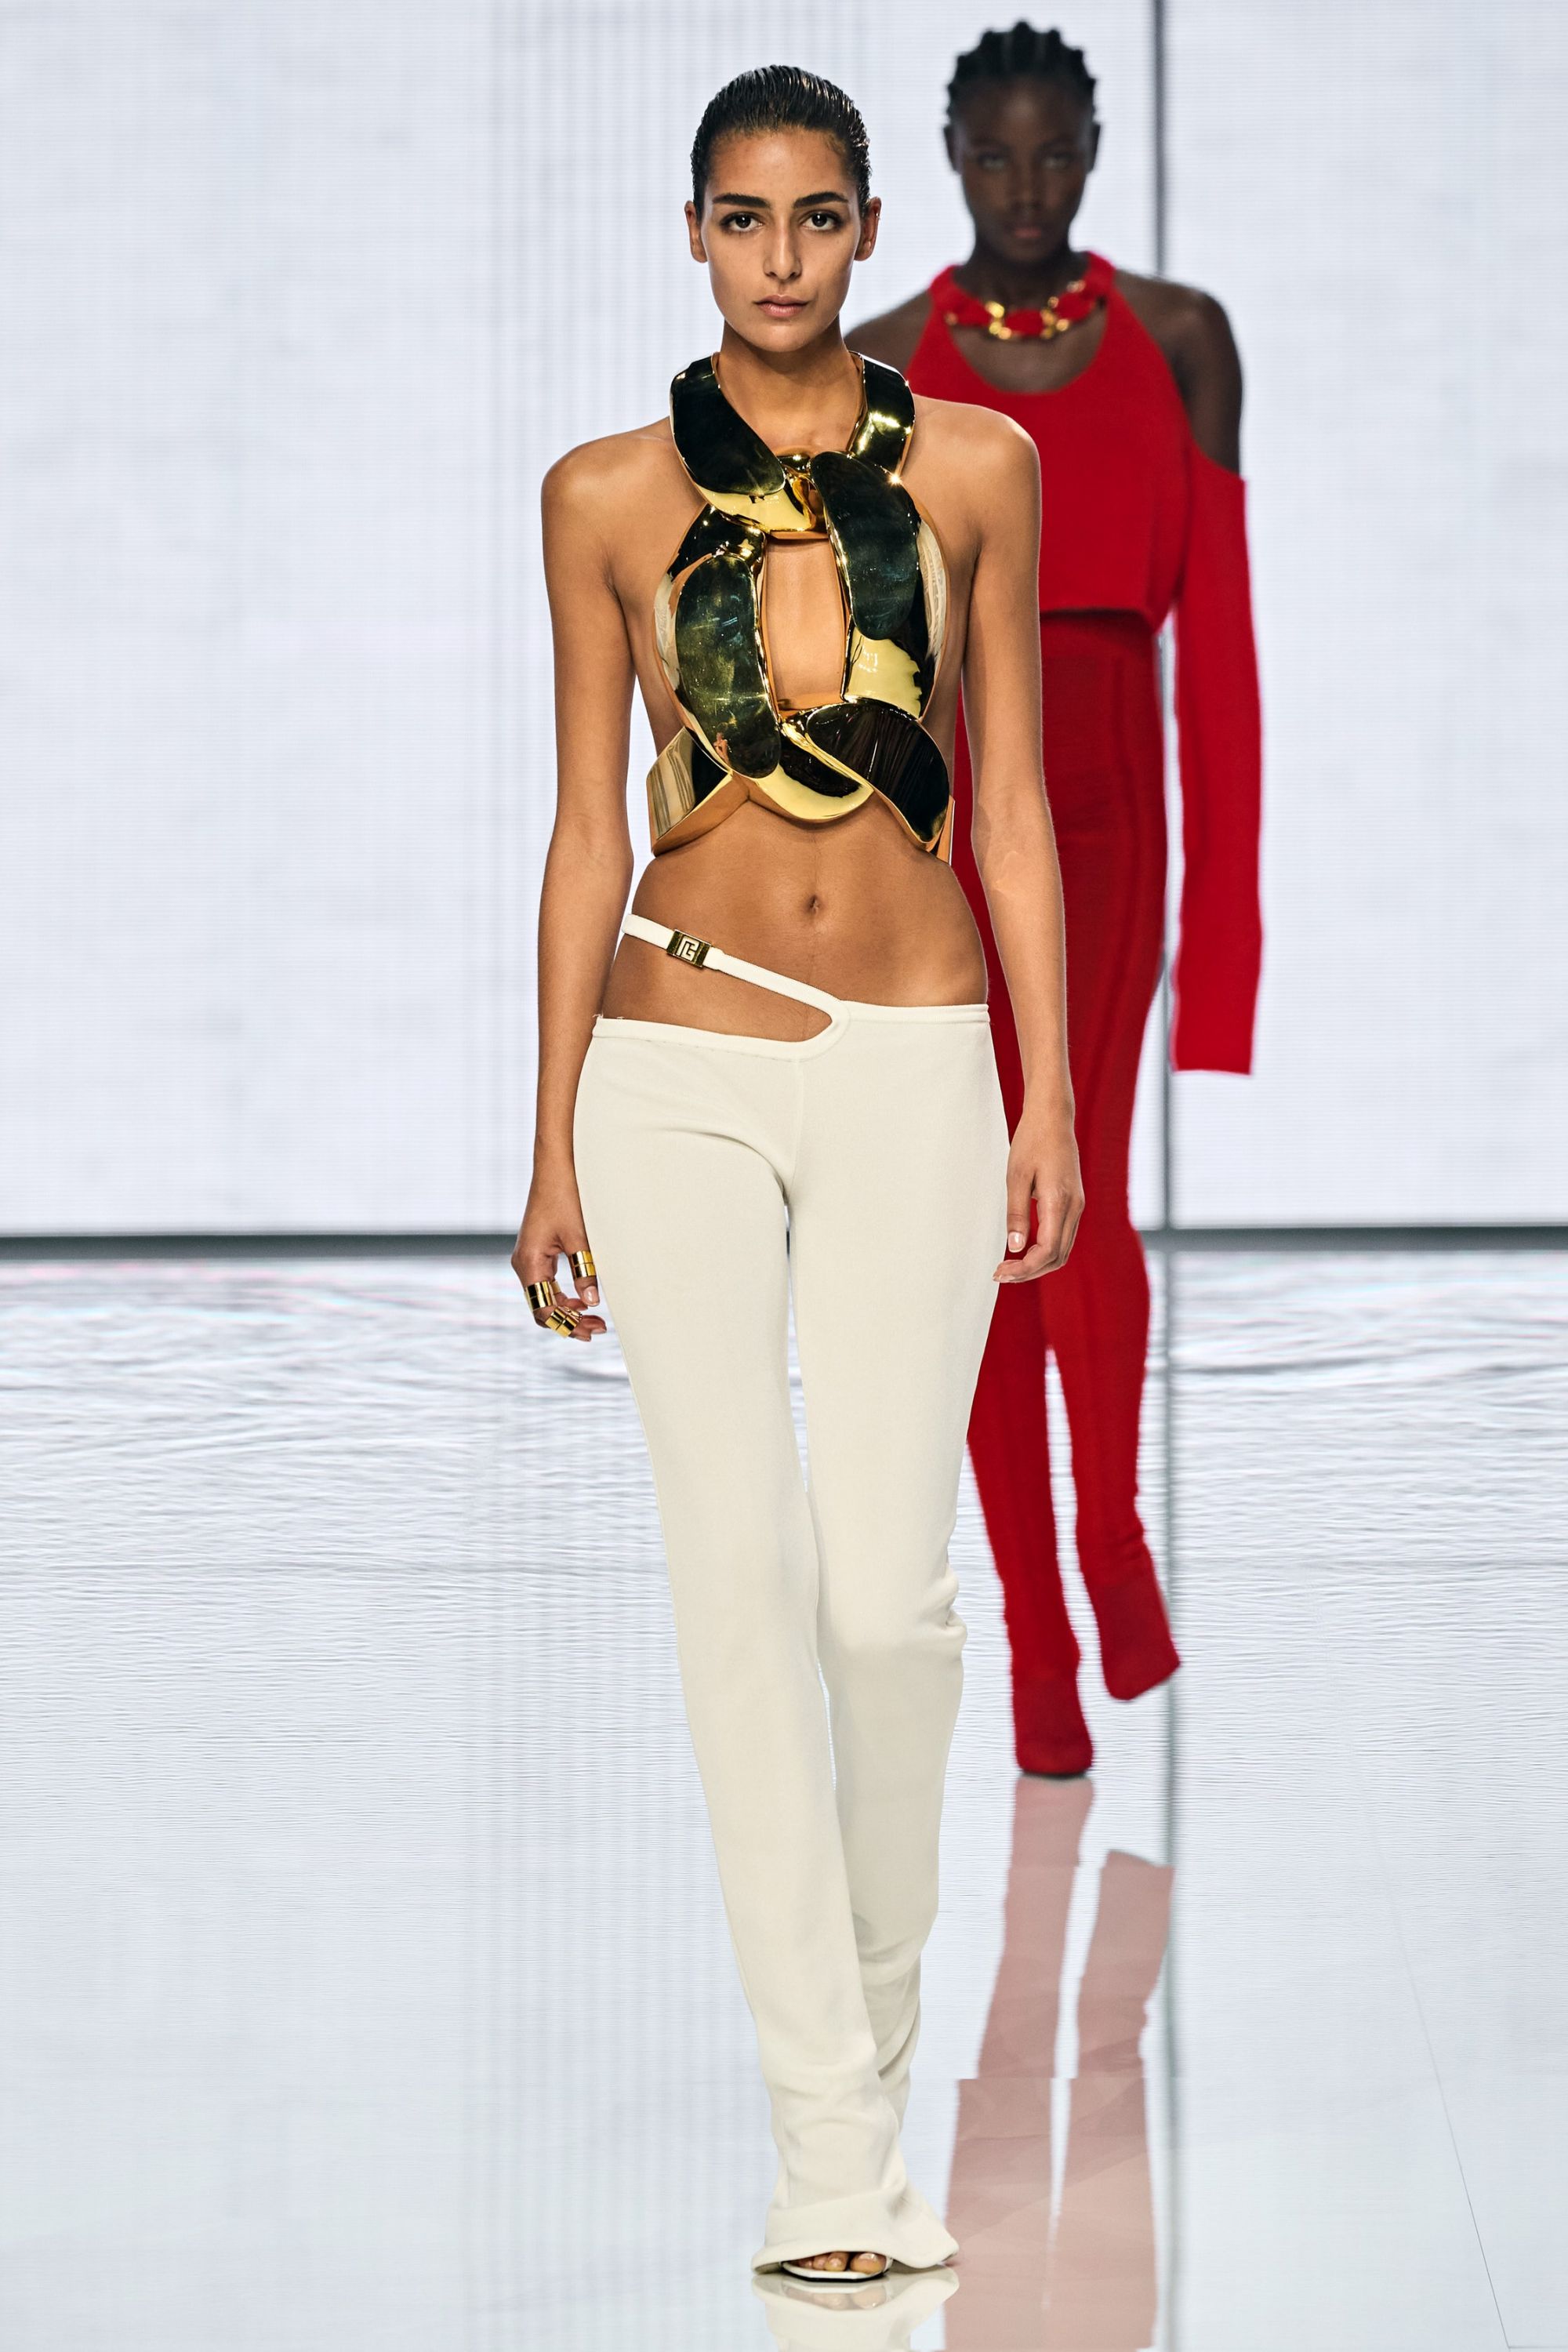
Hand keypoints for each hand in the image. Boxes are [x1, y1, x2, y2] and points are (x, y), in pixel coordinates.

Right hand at [511, 1166, 606, 1341]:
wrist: (555, 1167)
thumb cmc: (565, 1197)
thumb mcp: (579, 1237)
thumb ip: (584, 1271)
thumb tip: (592, 1302)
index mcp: (529, 1263)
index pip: (544, 1309)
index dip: (568, 1325)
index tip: (594, 1330)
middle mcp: (524, 1263)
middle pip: (542, 1306)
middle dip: (569, 1321)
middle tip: (598, 1329)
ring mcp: (529, 1257)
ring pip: (545, 1296)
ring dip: (567, 1309)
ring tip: (594, 1318)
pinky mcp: (537, 1251)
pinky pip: (547, 1282)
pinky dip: (563, 1294)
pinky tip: (583, 1298)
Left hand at [994, 1107, 1083, 1281]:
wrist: (1053, 1118)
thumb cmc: (1032, 1141)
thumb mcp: (1015, 1176)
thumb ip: (1016, 1213)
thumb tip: (1014, 1247)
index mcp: (1059, 1202)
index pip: (1046, 1251)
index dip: (1024, 1268)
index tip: (1000, 1271)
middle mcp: (1074, 1208)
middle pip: (1057, 1257)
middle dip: (1029, 1271)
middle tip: (1000, 1273)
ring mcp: (1077, 1206)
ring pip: (1062, 1250)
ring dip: (1037, 1264)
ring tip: (1009, 1265)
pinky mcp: (1074, 1202)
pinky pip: (1063, 1237)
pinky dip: (1045, 1251)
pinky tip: (1024, 1249)